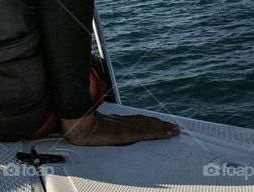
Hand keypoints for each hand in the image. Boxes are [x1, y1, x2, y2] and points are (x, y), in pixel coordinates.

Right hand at [60, 111, 179, 145]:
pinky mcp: (129, 133)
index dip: (150, 121)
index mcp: (115, 121)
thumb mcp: (90, 126)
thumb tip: (94, 129)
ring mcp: (127, 127)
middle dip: (161, 124)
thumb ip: (97, 126)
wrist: (78, 127)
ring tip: (175, 129)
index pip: (137, 120)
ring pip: (150, 126)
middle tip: (174, 126)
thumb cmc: (80, 126)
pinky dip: (161, 132)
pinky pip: (148, 133)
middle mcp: (124, 122)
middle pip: (147, 122)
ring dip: (164, 128)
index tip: (159, 122)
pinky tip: (169, 133)